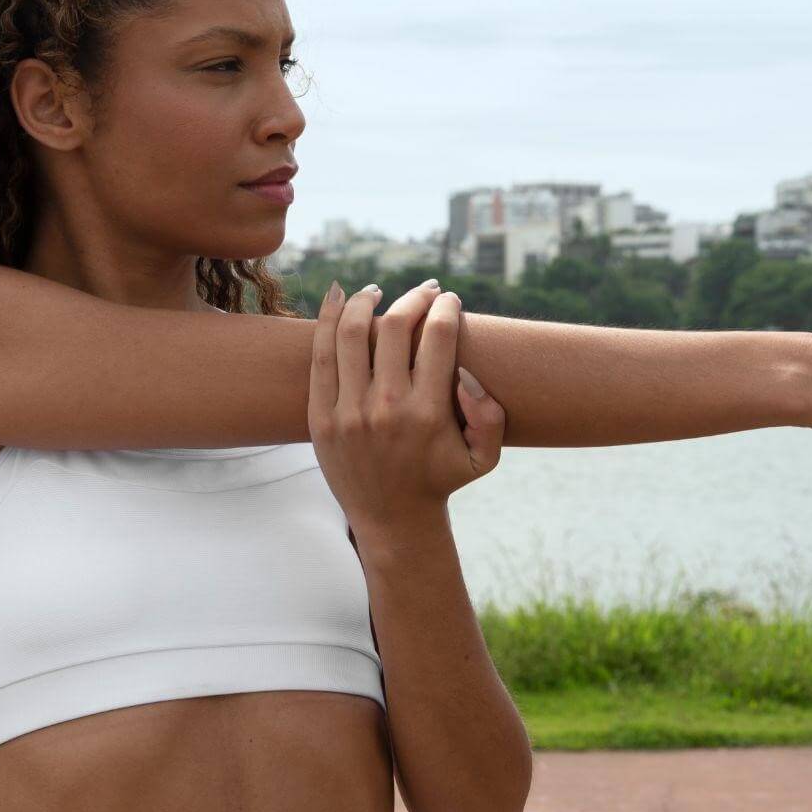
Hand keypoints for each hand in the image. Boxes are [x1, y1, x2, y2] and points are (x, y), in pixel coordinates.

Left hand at [308, 277, 507, 534]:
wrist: (392, 520)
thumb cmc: (441, 479)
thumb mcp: (484, 458)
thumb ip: (491, 416)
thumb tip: (466, 374)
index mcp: (429, 413)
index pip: (438, 338)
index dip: (446, 309)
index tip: (450, 300)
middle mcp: (387, 409)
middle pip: (396, 328)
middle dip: (414, 298)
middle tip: (424, 291)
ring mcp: (349, 412)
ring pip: (352, 334)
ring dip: (365, 300)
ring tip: (377, 291)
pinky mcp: (321, 417)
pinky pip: (320, 357)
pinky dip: (328, 319)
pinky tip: (338, 296)